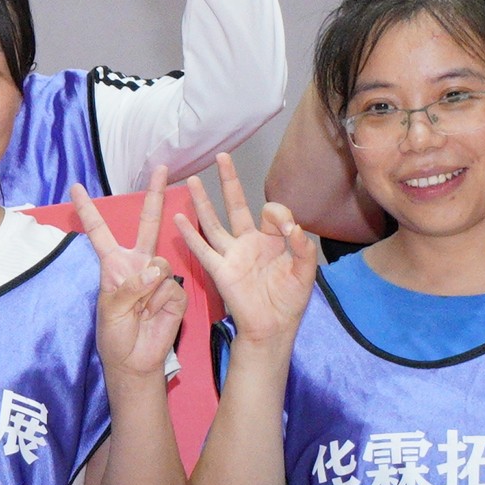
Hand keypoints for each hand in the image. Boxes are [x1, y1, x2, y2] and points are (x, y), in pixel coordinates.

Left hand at [85, 189, 189, 382]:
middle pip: (147, 224)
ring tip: (140, 311)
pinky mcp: (176, 292)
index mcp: (114, 266)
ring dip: (148, 289)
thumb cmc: (115, 335)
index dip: (88, 211)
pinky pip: (171, 287)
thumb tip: (156, 268)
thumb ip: (130, 287)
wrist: (135, 360)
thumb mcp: (110, 310)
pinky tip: (155, 314)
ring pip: (160, 265)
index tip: (75, 187)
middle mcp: (138, 265)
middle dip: (154, 195)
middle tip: (163, 167)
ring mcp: (159, 277)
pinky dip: (162, 301)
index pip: (99, 232)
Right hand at [169, 155, 319, 344]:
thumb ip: (302, 247)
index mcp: (270, 241)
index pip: (271, 213)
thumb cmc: (289, 301)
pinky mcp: (221, 271)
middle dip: (229, 181)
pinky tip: (179, 218)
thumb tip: (292, 226)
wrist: (274, 328)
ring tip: (193, 180)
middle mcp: (248, 243)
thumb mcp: (305, 272)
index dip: (279, 214)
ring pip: (213, 223)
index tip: (287, 229)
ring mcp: (232, 256)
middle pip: (235, 205)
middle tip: (222, 157)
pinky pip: (203, 250)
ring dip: (203, 202)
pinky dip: (190, 235)